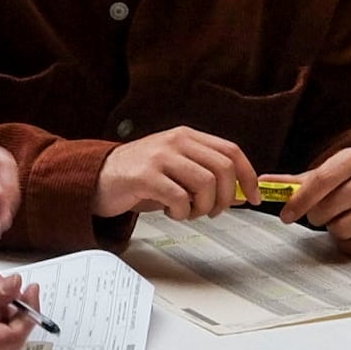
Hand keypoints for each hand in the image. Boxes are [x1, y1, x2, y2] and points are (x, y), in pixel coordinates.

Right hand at [94, 127, 255, 222]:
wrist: (97, 177)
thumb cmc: (141, 177)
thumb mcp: (178, 171)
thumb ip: (208, 178)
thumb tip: (242, 195)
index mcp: (187, 137)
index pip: (231, 151)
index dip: (248, 176)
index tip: (253, 197)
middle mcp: (176, 141)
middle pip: (223, 169)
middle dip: (226, 198)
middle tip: (214, 212)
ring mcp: (160, 157)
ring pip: (205, 184)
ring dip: (203, 207)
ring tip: (189, 212)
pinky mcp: (145, 176)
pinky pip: (180, 198)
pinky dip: (183, 213)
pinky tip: (173, 212)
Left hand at [280, 146, 350, 253]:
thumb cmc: (341, 185)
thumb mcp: (317, 178)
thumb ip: (289, 183)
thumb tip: (260, 182)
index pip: (320, 181)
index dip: (299, 201)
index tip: (286, 215)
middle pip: (328, 208)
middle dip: (317, 215)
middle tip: (321, 212)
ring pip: (341, 228)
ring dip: (333, 228)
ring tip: (339, 218)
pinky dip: (347, 243)